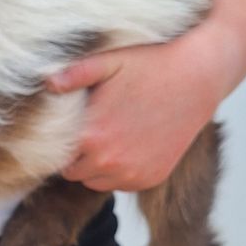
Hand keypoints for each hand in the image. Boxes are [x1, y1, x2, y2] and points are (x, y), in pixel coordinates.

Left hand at [47, 33, 221, 191]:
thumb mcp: (109, 61)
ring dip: (96, 166)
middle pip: (72, 171)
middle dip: (77, 154)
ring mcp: (132, 174)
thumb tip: (46, 83)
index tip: (69, 126)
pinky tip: (129, 144)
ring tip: (110, 136)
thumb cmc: (151, 64)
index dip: (59, 140)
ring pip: (95, 182)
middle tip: (91, 129)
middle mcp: (109, 162)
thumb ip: (73, 74)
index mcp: (90, 135)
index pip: (54, 154)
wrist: (199, 76)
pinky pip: (120, 184)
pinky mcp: (151, 179)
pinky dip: (119, 171)